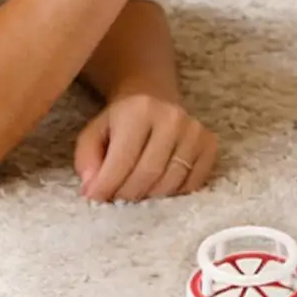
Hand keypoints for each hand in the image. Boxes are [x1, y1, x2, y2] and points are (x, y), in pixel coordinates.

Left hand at [73, 93, 217, 201]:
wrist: (153, 97)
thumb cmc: (121, 121)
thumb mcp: (94, 132)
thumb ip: (87, 159)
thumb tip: (92, 188)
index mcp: (139, 110)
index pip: (122, 161)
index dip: (106, 186)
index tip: (95, 199)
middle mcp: (172, 117)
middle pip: (148, 175)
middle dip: (127, 195)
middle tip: (115, 200)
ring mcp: (194, 130)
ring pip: (170, 182)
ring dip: (149, 197)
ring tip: (135, 193)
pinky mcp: (209, 142)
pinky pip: (193, 183)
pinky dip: (174, 193)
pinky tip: (158, 186)